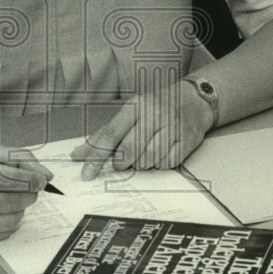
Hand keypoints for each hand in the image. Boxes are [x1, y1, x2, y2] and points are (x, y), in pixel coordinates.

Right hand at [0, 144, 52, 243]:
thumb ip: (16, 159)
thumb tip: (42, 174)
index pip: (8, 179)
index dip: (31, 179)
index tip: (40, 178)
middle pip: (14, 201)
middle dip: (29, 193)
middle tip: (28, 186)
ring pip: (12, 220)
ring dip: (19, 208)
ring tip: (11, 198)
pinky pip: (2, 234)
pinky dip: (8, 222)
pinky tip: (0, 210)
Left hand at [70, 80, 213, 178]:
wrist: (193, 100)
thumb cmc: (156, 107)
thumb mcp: (130, 112)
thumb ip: (104, 134)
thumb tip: (79, 154)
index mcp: (136, 105)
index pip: (111, 134)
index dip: (96, 156)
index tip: (86, 173)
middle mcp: (154, 114)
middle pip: (129, 149)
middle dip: (121, 163)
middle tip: (121, 163)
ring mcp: (172, 127)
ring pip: (148, 159)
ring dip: (142, 164)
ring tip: (145, 154)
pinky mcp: (187, 140)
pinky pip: (167, 164)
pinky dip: (160, 164)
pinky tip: (161, 153)